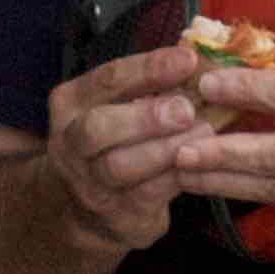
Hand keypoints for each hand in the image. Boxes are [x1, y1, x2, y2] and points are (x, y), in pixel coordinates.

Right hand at [38, 44, 210, 256]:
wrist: (83, 208)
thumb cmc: (112, 141)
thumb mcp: (115, 106)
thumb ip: (148, 85)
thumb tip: (200, 59)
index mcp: (72, 103)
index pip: (107, 80)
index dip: (148, 68)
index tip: (188, 59)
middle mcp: (71, 143)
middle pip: (98, 128)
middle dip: (144, 117)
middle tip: (185, 109)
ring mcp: (89, 182)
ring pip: (121, 165)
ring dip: (164, 148)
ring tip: (203, 133)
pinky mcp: (117, 214)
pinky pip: (147, 194)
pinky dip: (177, 176)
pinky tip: (202, 161)